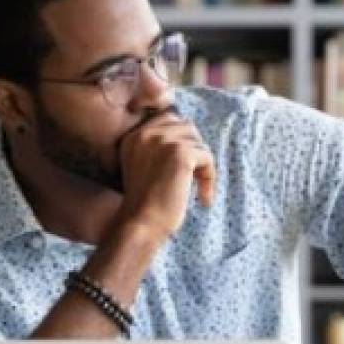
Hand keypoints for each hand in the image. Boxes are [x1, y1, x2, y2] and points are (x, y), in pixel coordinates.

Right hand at [116, 110, 215, 239]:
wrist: (141, 225)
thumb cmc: (146, 205)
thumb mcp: (145, 168)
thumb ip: (160, 149)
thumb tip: (193, 138)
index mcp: (134, 137)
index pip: (168, 119)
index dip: (182, 141)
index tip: (185, 168)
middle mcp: (145, 134)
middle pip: (186, 127)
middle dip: (194, 150)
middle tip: (194, 178)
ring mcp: (163, 141)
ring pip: (198, 141)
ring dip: (203, 165)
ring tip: (197, 189)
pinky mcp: (180, 153)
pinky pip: (207, 156)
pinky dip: (209, 177)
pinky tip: (203, 198)